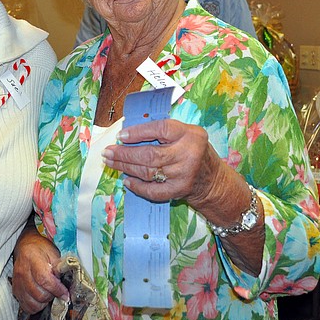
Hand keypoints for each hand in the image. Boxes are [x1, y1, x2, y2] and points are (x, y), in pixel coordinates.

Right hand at [12, 228, 68, 314]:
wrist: (26, 246)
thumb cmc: (41, 249)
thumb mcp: (53, 253)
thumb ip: (59, 267)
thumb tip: (66, 283)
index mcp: (32, 259)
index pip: (44, 279)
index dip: (56, 289)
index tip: (65, 294)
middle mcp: (22, 272)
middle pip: (39, 294)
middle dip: (52, 296)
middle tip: (57, 291)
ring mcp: (17, 283)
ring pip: (32, 303)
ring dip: (44, 302)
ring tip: (49, 294)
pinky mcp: (15, 290)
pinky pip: (26, 306)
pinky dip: (35, 307)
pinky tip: (41, 299)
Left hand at [101, 118, 229, 209]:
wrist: (212, 180)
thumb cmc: (193, 151)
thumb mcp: (186, 134)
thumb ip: (162, 131)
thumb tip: (128, 133)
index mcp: (190, 134)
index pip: (161, 129)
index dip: (138, 132)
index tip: (121, 136)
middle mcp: (188, 154)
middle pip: (150, 154)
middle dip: (124, 154)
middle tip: (108, 152)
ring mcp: (184, 175)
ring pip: (148, 172)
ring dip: (125, 167)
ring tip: (111, 162)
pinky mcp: (179, 191)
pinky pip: (152, 190)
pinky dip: (137, 186)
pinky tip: (126, 180)